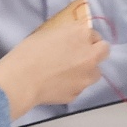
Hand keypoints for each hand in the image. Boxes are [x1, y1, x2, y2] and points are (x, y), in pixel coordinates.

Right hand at [0, 0, 109, 119]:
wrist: (22, 79)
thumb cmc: (29, 52)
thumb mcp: (49, 33)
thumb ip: (66, 35)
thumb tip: (71, 39)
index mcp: (81, 34)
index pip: (94, 34)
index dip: (85, 39)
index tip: (76, 42)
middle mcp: (90, 55)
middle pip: (104, 51)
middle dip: (95, 52)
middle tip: (80, 55)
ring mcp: (86, 76)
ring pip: (95, 72)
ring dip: (87, 70)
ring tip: (68, 72)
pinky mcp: (78, 93)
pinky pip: (79, 87)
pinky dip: (72, 85)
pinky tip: (57, 84)